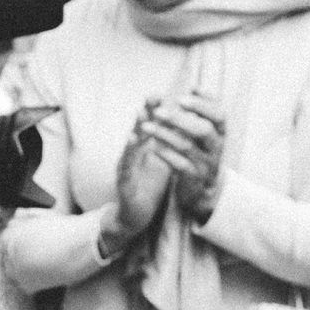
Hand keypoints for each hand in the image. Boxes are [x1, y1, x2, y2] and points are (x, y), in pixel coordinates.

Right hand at [102, 105, 173, 251]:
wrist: (134, 215)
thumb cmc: (148, 186)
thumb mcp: (162, 160)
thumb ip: (169, 143)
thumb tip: (186, 125)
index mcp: (143, 149)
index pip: (151, 126)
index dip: (157, 110)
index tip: (166, 93)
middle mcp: (132, 155)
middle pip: (139, 130)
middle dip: (146, 112)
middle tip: (153, 96)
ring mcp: (126, 167)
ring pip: (131, 145)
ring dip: (135, 128)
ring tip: (141, 113)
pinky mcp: (123, 183)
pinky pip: (126, 166)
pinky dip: (129, 152)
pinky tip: (133, 140)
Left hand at [139, 93, 225, 223]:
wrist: (202, 188)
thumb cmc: (201, 150)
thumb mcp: (205, 130)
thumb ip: (201, 111)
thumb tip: (193, 87)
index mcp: (221, 132)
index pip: (220, 114)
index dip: (203, 104)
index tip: (183, 95)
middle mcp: (217, 147)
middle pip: (204, 130)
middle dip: (180, 118)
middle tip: (158, 112)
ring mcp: (207, 163)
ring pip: (187, 146)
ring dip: (164, 134)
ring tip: (146, 127)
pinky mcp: (194, 178)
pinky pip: (179, 165)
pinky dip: (165, 154)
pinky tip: (151, 147)